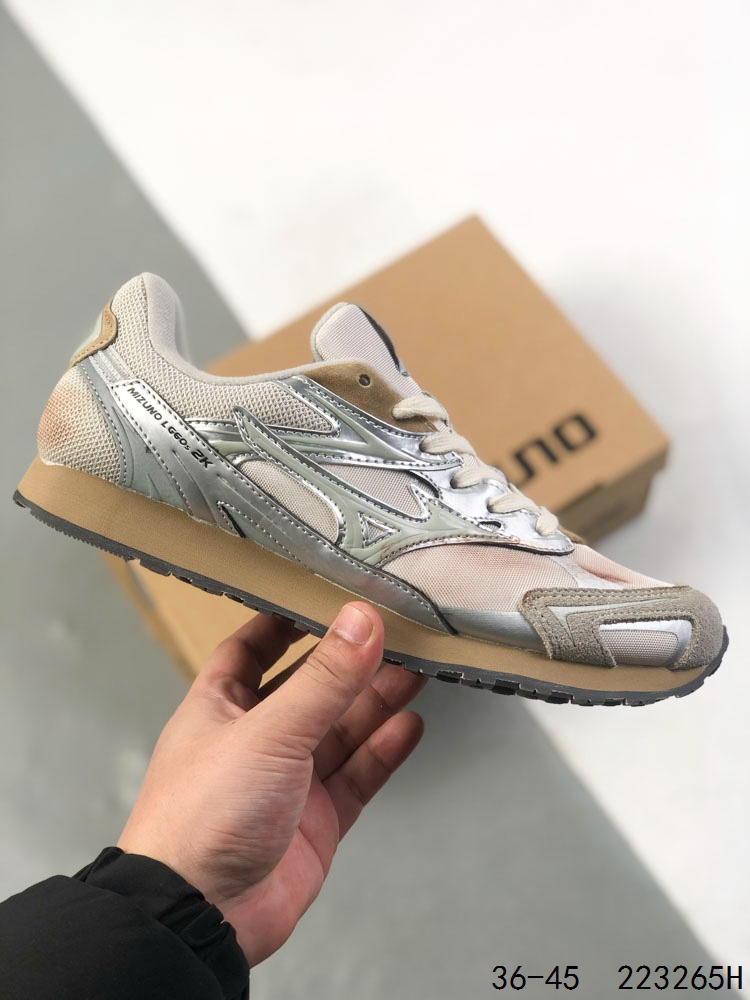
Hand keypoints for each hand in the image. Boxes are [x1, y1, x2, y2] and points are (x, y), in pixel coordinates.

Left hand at [117, 602, 425, 965]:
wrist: (202, 917)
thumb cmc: (201, 819)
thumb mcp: (268, 731)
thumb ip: (322, 679)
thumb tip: (360, 623)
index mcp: (220, 708)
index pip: (253, 650)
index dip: (285, 622)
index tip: (322, 597)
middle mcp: (254, 741)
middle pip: (311, 689)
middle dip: (350, 664)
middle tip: (393, 636)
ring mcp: (287, 782)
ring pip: (340, 731)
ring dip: (376, 702)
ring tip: (414, 670)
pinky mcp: (316, 821)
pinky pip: (357, 775)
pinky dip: (383, 751)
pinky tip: (408, 726)